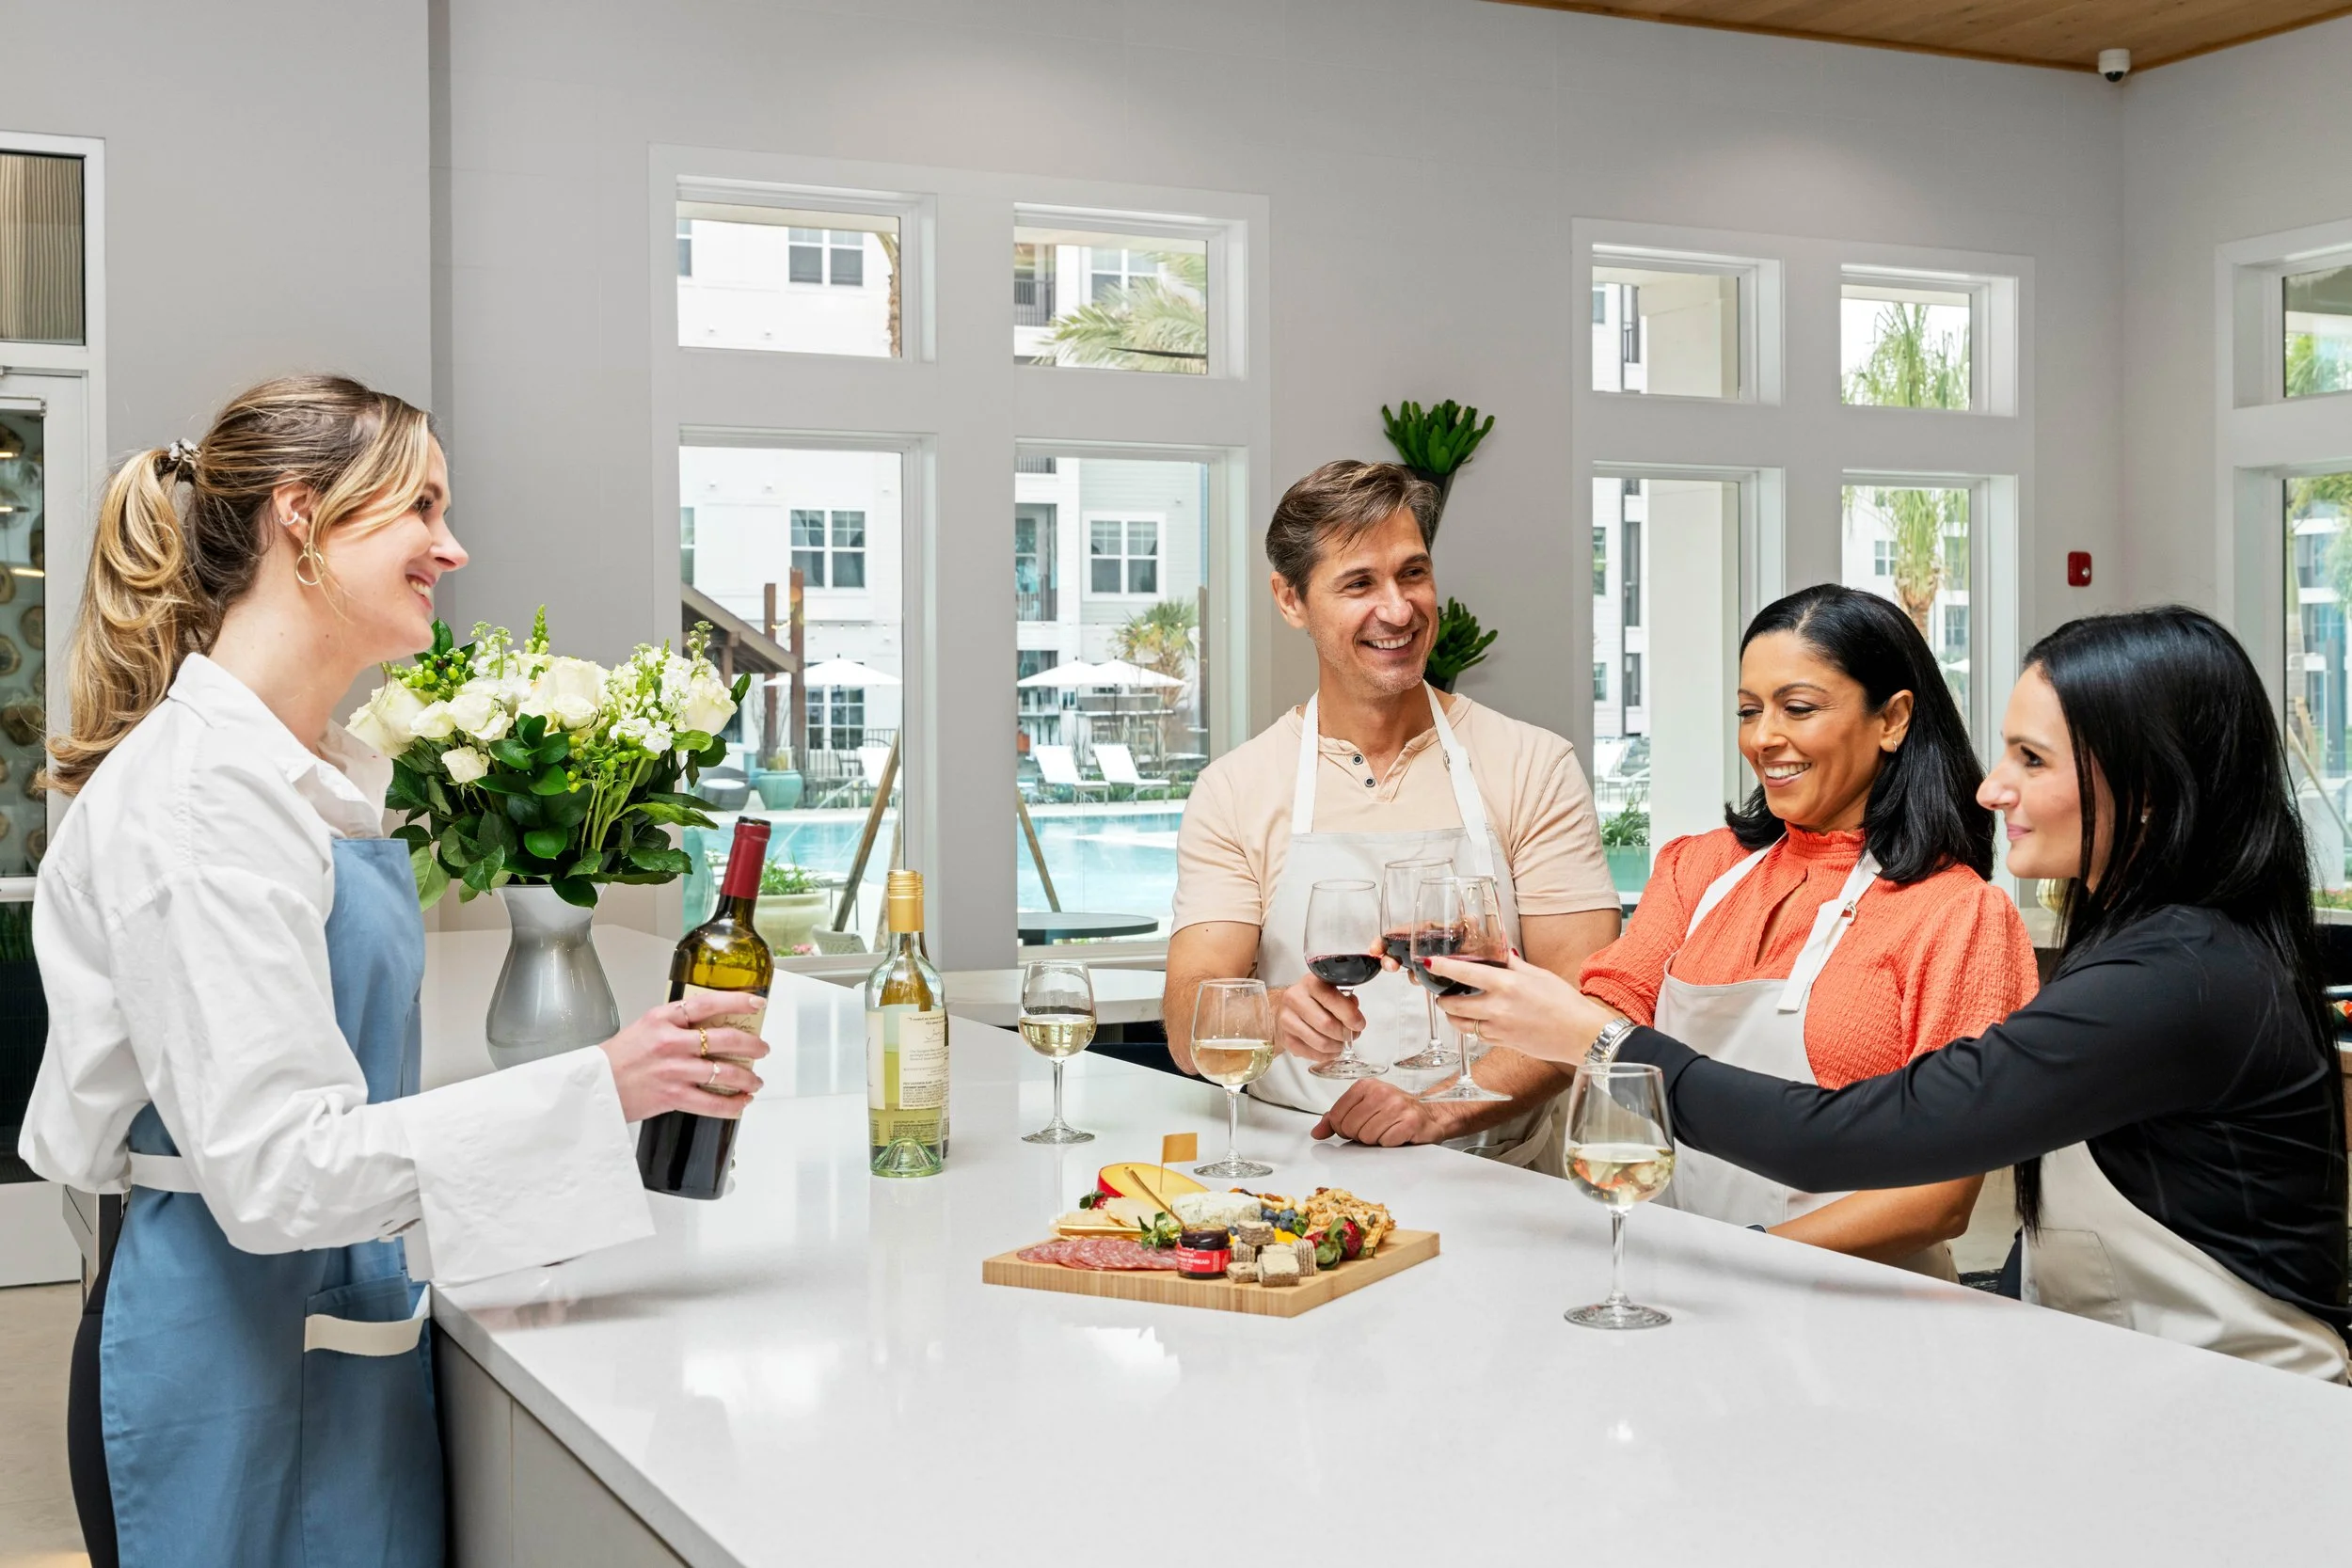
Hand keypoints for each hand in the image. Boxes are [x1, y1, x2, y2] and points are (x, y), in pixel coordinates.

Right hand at [598, 992, 770, 1122]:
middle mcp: (671, 1042)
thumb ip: (676, 1023)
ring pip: (724, 1072)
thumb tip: (710, 1025)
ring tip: (756, 1081)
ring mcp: (674, 1070)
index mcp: (663, 1018)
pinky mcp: (673, 1096)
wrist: (594, 1087)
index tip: (757, 1002)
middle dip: (753, 1045)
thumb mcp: (646, 1026)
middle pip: (725, 1039)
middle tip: (763, 1049)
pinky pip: (712, 1103)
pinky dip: (732, 1105)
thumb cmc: (619, 1057)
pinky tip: (741, 1103)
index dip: (737, 1001)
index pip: (708, 1003)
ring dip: (748, 1078)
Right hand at [1273, 976, 1362, 1064]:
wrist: (1289, 1007)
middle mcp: (1295, 999)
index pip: (1332, 999)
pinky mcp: (1285, 1038)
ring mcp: (1287, 1020)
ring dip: (1336, 1047)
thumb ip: (1346, 1000)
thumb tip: (1355, 1018)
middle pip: (1326, 1024)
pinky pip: (1311, 1054)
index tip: (1359, 1024)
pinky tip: (1330, 1049)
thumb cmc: (1314, 999)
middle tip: (1351, 1035)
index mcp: (1310, 983)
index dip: (1350, 1015)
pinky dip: (1326, 1055)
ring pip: (1320, 1043)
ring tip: (1340, 1043)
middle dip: (1344, 1034)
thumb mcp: (1331, 990)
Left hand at [1311, 1080, 1453, 1145]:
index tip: (1356, 1126)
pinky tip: (1397, 1135)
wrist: (1429, 1116)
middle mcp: (1381, 1092)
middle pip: (1350, 1128)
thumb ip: (1336, 1119)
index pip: (1336, 1116)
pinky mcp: (1410, 1122)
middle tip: (1375, 1129)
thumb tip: (1317, 1133)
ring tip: (1387, 1131)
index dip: (1343, 1128)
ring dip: (1376, 1140)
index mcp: (1365, 1086)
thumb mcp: (1364, 1108)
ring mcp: (1397, 1105)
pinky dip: (1390, 1144)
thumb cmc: (1395, 1112)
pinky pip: (1386, 1142)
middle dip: (1360, 1135)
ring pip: (1367, 1137)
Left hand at [1421, 951, 1618, 1064]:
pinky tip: (1476, 1020)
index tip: (1429, 963)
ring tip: (1453, 1007)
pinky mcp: (1502, 1043)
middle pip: (1453, 1004)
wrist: (1580, 1034)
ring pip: (1460, 1024)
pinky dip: (1470, 1027)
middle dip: (1443, 998)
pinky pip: (1476, 1035)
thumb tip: (1500, 952)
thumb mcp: (1539, 975)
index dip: (1442, 967)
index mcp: (1506, 985)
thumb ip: (1514, 964)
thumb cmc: (1564, 1002)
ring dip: (1452, 1015)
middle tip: (1442, 991)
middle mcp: (1497, 1008)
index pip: (1464, 973)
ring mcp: (1498, 1029)